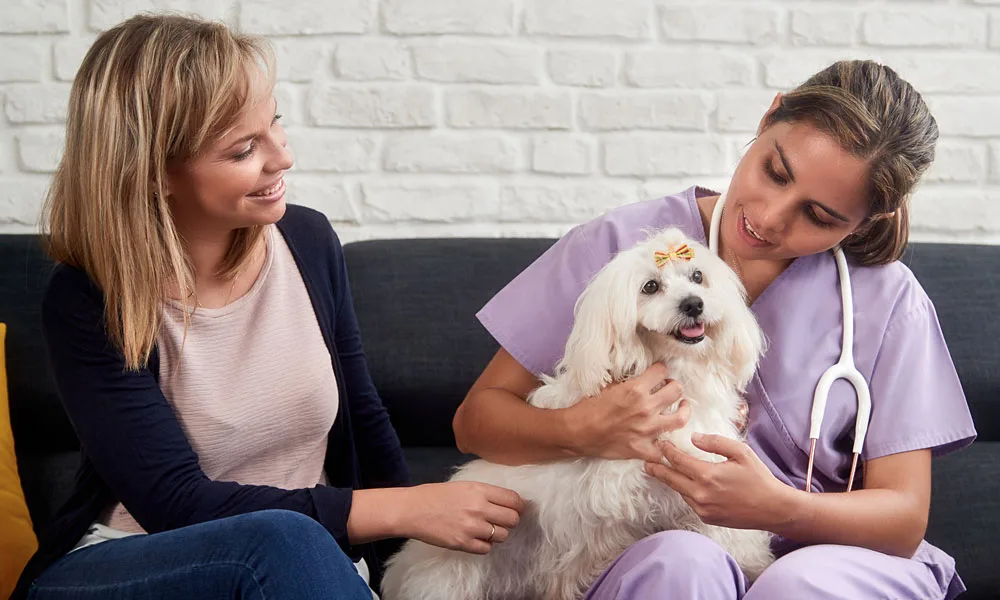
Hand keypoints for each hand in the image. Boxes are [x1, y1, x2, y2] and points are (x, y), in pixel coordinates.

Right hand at [400, 482, 523, 553]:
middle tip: (502, 521)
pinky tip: (476, 538)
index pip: (514, 500)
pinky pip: (486, 548)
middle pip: (513, 519)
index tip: (515, 509)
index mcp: (479, 490)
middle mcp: (478, 508)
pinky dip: (484, 545)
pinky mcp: (463, 543)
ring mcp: (471, 527)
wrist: (412, 509)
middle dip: (510, 521)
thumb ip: (485, 492)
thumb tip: (507, 501)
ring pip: (502, 535)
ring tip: (486, 529)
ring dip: (497, 534)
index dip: (518, 506)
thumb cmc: (435, 495)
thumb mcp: (463, 485)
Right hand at [570, 363, 690, 462]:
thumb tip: (640, 376)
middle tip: (669, 388)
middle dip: (674, 386)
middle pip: (676, 390)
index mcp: (635, 389)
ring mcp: (647, 430)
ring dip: (683, 410)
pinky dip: (666, 445)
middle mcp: (646, 408)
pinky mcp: (643, 449)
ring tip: (680, 408)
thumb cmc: (588, 408)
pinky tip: (665, 439)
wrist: (577, 432)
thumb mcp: (607, 386)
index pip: (662, 371)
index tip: (658, 373)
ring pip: (681, 418)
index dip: (660, 370)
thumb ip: (627, 381)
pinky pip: (664, 450)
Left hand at [644, 433, 788, 529]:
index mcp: (708, 475)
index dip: (667, 451)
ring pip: (680, 491)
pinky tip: (684, 483)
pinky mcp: (707, 517)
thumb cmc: (758, 478)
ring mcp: (703, 508)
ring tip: (660, 470)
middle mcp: (701, 494)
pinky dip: (685, 491)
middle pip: (671, 479)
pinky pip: (689, 501)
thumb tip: (694, 437)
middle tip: (645, 462)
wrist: (773, 508)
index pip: (678, 461)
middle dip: (657, 469)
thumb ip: (715, 442)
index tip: (660, 443)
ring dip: (671, 480)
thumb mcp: (741, 452)